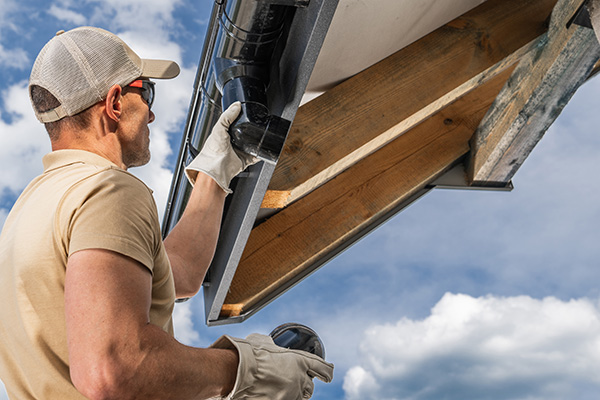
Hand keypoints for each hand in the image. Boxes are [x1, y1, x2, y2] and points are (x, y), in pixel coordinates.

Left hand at [185, 102, 257, 193]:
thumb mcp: (219, 127)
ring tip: (261, 135)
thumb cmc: (212, 151)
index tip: (246, 112)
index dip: (239, 117)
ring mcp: (238, 152)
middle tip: (256, 124)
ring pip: (251, 144)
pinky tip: (262, 149)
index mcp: (224, 134)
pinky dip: (260, 154)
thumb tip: (236, 105)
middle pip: (244, 133)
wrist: (216, 168)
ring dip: (256, 141)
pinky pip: (255, 156)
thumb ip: (227, 115)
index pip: (233, 123)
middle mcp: (231, 143)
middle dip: (250, 130)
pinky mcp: (244, 160)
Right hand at [210, 334, 333, 399]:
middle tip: (294, 381)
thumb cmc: (249, 354)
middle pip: (310, 387)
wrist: (236, 372)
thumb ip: (273, 345)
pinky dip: (282, 398)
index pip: (323, 368)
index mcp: (300, 361)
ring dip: (294, 394)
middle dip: (304, 384)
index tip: (328, 374)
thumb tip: (269, 343)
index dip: (327, 371)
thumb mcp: (264, 342)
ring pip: (300, 398)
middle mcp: (299, 379)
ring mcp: (290, 395)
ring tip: (282, 389)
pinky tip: (273, 394)